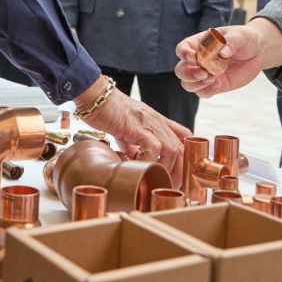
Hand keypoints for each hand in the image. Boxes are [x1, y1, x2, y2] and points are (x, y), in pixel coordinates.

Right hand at [76, 76, 190, 183]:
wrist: (95, 96)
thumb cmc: (107, 111)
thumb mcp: (127, 129)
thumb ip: (133, 144)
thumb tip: (134, 160)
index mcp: (157, 121)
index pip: (184, 136)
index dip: (185, 155)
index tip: (178, 173)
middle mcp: (157, 121)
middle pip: (181, 147)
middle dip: (179, 170)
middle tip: (169, 185)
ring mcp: (149, 123)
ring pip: (172, 149)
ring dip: (166, 168)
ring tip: (155, 179)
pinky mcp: (137, 126)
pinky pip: (152, 148)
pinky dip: (149, 161)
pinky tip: (139, 167)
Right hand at [174, 19, 281, 98]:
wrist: (257, 52)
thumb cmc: (244, 39)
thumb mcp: (240, 36)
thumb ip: (231, 42)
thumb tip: (223, 52)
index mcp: (199, 43)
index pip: (182, 49)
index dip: (184, 54)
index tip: (195, 57)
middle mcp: (199, 60)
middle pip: (180, 70)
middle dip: (188, 73)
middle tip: (204, 73)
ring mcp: (205, 74)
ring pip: (188, 84)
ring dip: (196, 84)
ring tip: (212, 78)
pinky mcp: (214, 85)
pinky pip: (202, 93)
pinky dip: (206, 91)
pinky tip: (218, 84)